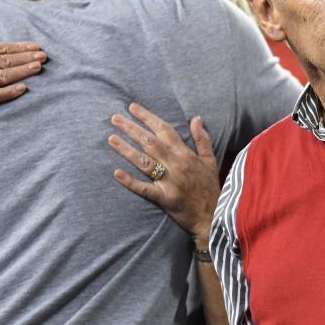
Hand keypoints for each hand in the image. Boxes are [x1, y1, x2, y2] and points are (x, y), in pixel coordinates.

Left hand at [109, 103, 219, 246]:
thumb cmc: (210, 188)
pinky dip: (130, 181)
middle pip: (150, 142)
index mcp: (186, 154)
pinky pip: (145, 189)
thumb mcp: (211, 161)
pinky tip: (117, 173)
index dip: (147, 117)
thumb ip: (202, 139)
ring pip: (145, 162)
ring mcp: (170, 182)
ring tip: (111, 139)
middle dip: (132, 129)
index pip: (164, 130)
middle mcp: (177, 165)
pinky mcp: (164, 199)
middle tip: (115, 118)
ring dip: (126, 150)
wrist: (213, 217)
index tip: (132, 107)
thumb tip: (195, 118)